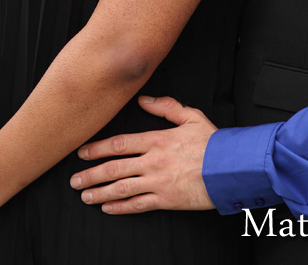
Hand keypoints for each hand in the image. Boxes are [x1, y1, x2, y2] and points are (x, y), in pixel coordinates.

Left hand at [69, 95, 216, 212]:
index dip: (97, 148)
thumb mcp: (191, 116)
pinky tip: (108, 208)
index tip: (82, 153)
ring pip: (122, 188)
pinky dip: (121, 208)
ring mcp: (158, 182)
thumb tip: (144, 100)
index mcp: (157, 140)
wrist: (231, 169)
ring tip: (85, 196)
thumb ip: (166, 107)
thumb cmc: (213, 143)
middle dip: (91, 174)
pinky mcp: (166, 200)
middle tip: (75, 180)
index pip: (119, 144)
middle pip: (114, 168)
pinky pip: (138, 205)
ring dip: (100, 193)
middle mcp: (153, 161)